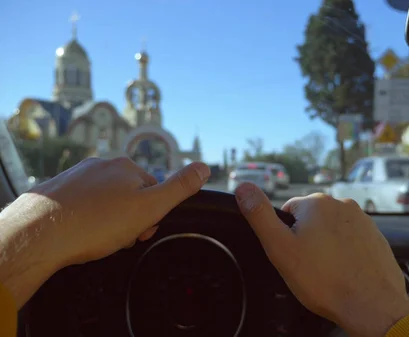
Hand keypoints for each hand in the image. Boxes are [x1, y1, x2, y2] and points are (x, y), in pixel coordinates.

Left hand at [0, 157, 209, 306]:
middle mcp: (101, 165)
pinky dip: (84, 219)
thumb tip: (204, 167)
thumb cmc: (96, 223)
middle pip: (129, 195)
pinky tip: (79, 234)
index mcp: (126, 167)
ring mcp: (76, 176)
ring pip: (104, 201)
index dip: (151, 216)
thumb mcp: (150, 208)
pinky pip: (81, 205)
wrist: (39, 233)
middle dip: (129, 219)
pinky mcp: (57, 190)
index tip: (141, 232)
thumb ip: (180, 187)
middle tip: (119, 239)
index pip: (153, 191)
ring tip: (96, 239)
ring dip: (107, 221)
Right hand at [234, 182, 408, 336]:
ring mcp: (362, 220)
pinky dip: (346, 254)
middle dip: (307, 240)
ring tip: (328, 272)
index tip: (293, 255)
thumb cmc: (324, 280)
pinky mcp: (375, 237)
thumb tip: (243, 187)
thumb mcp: (280, 248)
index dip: (286, 236)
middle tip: (309, 266)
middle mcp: (342, 204)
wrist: (371, 304)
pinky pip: (351, 242)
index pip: (289, 212)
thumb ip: (260, 215)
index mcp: (316, 202)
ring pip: (332, 231)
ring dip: (327, 247)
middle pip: (312, 220)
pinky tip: (344, 272)